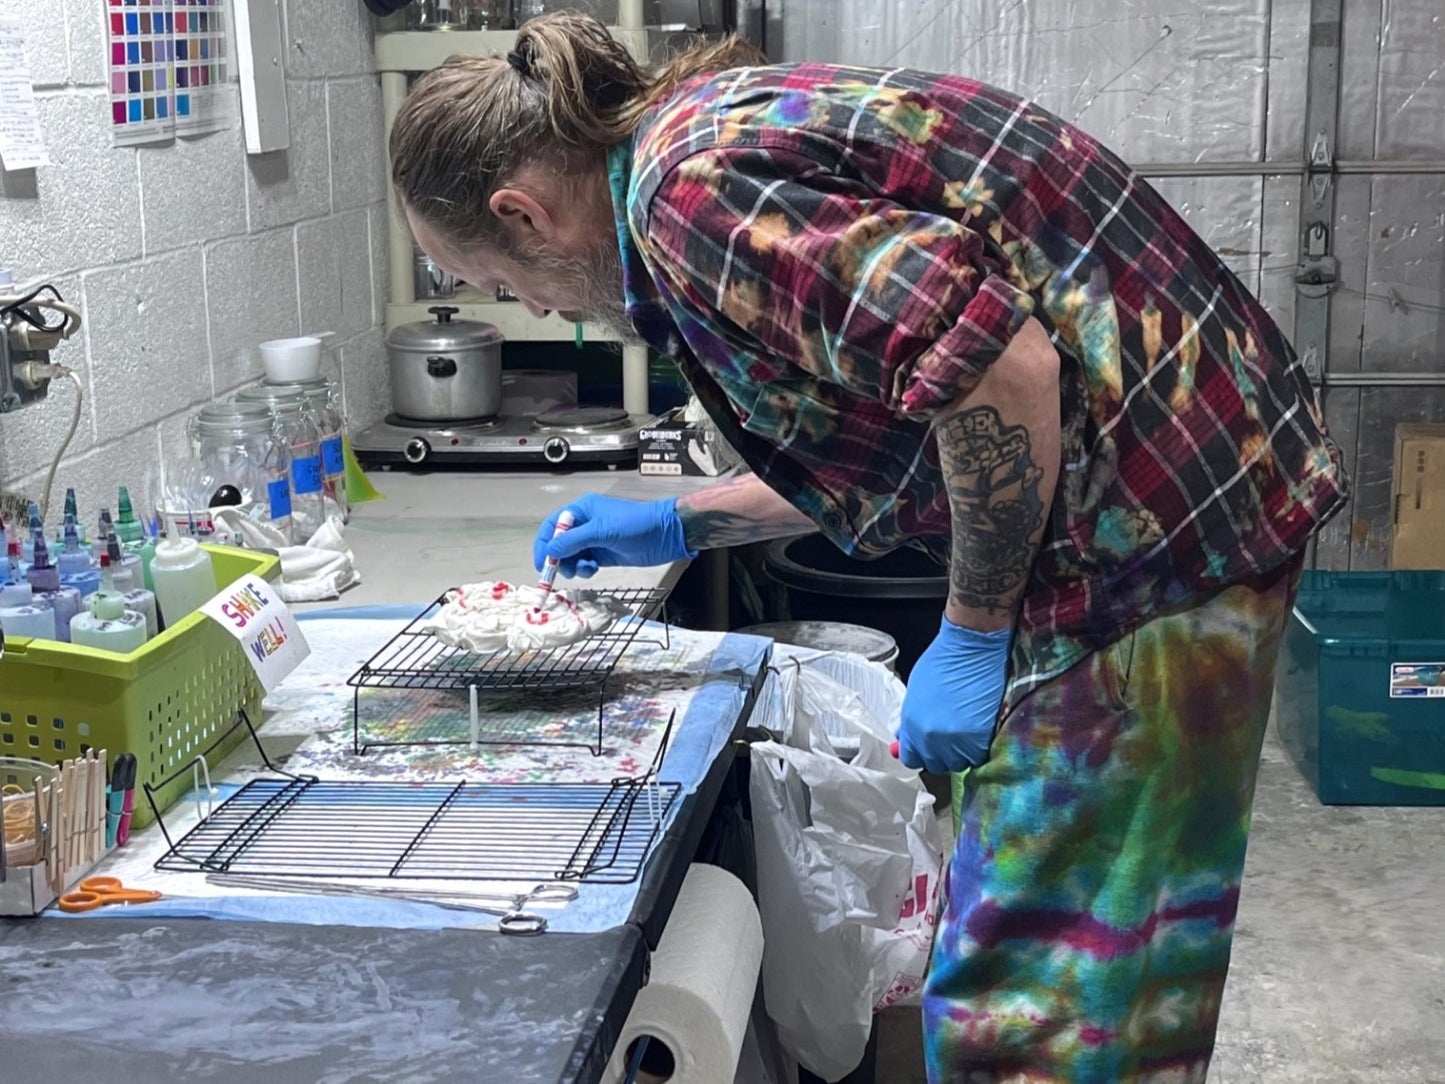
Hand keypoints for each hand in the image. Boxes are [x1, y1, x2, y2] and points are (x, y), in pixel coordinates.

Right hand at [532, 494, 694, 578]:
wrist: (666, 535)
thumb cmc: (636, 525)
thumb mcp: (602, 531)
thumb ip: (574, 541)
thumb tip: (550, 550)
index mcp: (582, 510)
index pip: (554, 525)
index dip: (545, 543)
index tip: (542, 562)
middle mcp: (586, 524)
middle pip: (560, 542)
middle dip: (558, 557)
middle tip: (562, 571)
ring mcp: (595, 539)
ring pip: (572, 555)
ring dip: (572, 565)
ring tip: (583, 570)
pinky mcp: (604, 554)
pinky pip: (585, 563)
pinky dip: (584, 569)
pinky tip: (593, 570)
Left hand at [896, 617, 1011, 774]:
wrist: (974, 646)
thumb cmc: (946, 660)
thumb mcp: (917, 690)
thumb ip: (911, 720)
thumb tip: (905, 739)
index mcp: (912, 725)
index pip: (911, 758)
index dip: (921, 753)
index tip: (930, 748)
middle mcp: (931, 738)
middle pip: (936, 763)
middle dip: (943, 753)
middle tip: (953, 735)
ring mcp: (957, 741)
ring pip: (960, 762)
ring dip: (963, 751)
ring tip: (969, 728)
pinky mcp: (982, 739)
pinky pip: (979, 756)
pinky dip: (980, 747)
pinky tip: (981, 729)